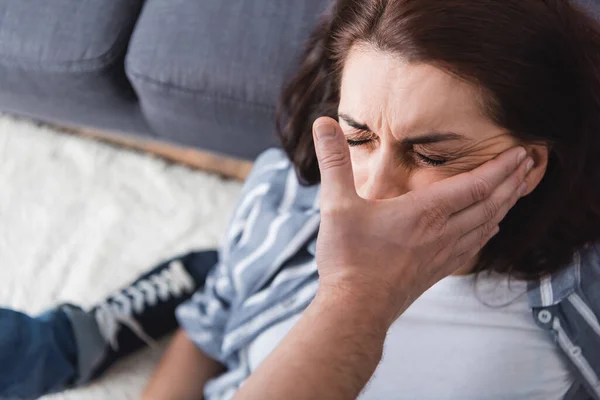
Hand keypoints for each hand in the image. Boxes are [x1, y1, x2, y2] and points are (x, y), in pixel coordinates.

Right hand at [313, 117, 530, 327]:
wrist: (355, 310)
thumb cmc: (348, 259)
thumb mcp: (335, 205)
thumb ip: (333, 162)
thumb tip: (323, 123)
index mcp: (424, 213)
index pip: (475, 185)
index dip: (500, 168)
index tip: (519, 152)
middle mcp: (441, 233)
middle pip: (489, 204)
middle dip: (511, 182)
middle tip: (527, 165)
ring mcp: (442, 255)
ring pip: (485, 226)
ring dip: (505, 206)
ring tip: (516, 191)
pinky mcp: (435, 271)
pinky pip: (472, 247)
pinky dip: (487, 232)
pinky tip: (489, 230)